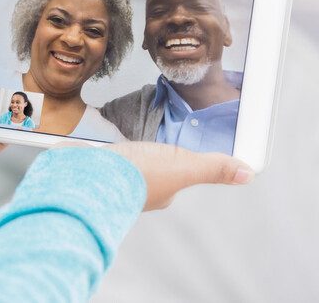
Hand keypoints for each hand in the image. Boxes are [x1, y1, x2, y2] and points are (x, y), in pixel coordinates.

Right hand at [54, 141, 254, 210]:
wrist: (84, 175)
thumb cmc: (132, 176)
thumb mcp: (181, 167)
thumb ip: (211, 168)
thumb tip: (247, 173)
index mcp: (159, 191)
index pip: (174, 175)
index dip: (176, 160)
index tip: (172, 148)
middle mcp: (136, 189)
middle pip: (148, 168)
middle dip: (146, 155)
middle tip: (146, 139)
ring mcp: (111, 179)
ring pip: (122, 163)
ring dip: (121, 153)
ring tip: (121, 139)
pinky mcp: (89, 168)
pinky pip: (99, 157)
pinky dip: (100, 151)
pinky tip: (96, 142)